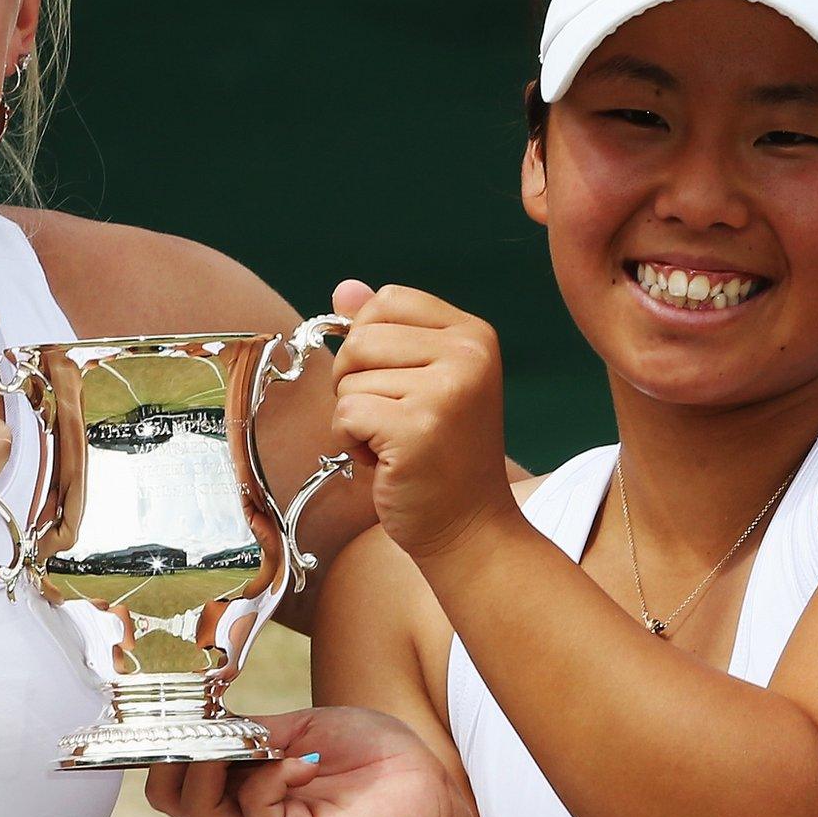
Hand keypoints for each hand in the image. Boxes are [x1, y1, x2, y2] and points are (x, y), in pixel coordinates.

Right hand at [144, 708, 467, 816]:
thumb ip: (253, 729)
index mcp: (239, 782)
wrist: (424, 788)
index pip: (173, 771)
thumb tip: (206, 712)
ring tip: (245, 740)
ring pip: (199, 810)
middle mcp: (243, 813)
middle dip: (172, 751)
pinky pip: (256, 813)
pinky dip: (270, 778)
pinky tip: (302, 762)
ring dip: (213, 762)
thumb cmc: (370, 755)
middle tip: (200, 720)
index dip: (165, 735)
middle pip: (169, 796)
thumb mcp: (301, 728)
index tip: (181, 698)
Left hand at [329, 281, 523, 557]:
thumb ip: (385, 331)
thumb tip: (343, 288)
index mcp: (473, 334)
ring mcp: (445, 390)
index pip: (387, 300)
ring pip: (349, 379)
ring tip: (397, 443)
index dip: (368, 341)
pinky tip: (387, 462)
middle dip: (355, 382)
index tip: (394, 381)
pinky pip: (346, 413)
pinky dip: (351, 443)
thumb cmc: (442, 455)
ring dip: (356, 418)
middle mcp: (467, 354)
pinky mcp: (417, 426)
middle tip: (393, 421)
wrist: (470, 528)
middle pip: (361, 337)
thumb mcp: (422, 381)